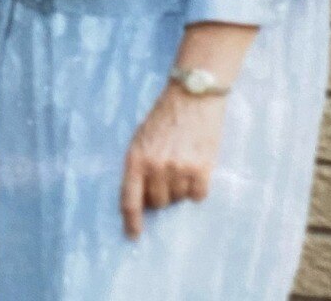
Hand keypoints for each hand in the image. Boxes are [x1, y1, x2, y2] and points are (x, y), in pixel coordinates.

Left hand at [119, 83, 225, 239]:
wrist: (192, 95)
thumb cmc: (164, 117)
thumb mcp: (141, 138)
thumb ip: (139, 166)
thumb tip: (142, 198)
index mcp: (136, 158)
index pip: (130, 199)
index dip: (131, 221)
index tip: (133, 235)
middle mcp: (155, 166)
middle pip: (157, 202)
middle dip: (160, 195)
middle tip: (167, 175)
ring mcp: (178, 169)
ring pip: (178, 199)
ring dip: (180, 188)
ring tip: (182, 163)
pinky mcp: (201, 169)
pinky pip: (198, 195)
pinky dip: (197, 187)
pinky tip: (196, 168)